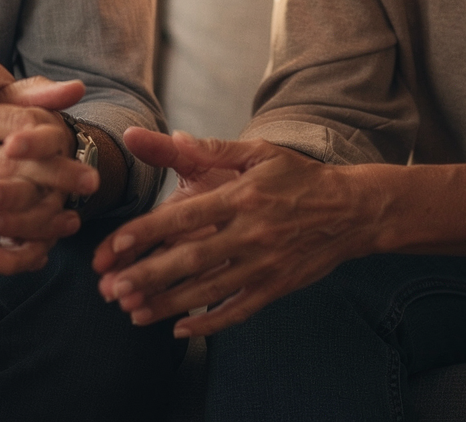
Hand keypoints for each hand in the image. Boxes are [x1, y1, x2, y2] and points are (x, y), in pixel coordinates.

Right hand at [0, 60, 96, 249]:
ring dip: (37, 223)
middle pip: (10, 167)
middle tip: (89, 186)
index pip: (16, 125)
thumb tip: (75, 90)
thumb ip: (25, 93)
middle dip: (55, 179)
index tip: (81, 154)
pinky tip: (34, 254)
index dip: (51, 140)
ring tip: (67, 225)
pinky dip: (7, 255)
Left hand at [92, 132, 378, 337]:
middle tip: (112, 290)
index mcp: (242, 197)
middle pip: (192, 259)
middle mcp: (251, 233)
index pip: (188, 216)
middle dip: (149, 276)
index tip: (117, 244)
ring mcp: (265, 265)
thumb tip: (170, 136)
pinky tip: (181, 329)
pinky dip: (210, 323)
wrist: (353, 210)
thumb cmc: (300, 177)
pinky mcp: (276, 287)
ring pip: (209, 290)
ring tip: (134, 312)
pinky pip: (238, 309)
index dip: (150, 231)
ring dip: (169, 303)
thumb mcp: (259, 153)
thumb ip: (211, 150)